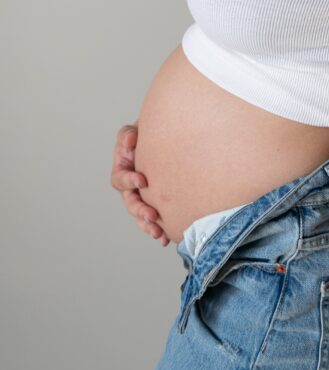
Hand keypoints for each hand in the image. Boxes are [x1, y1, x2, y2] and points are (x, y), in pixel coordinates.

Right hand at [110, 122, 169, 245]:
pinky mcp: (155, 203)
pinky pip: (155, 220)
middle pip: (130, 203)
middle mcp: (131, 187)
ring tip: (158, 233)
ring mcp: (142, 197)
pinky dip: (160, 230)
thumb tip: (130, 141)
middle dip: (140, 210)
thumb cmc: (145, 135)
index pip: (121, 179)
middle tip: (152, 215)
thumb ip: (128, 136)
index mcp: (123, 170)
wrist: (165, 139)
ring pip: (141, 216)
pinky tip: (166, 238)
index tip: (142, 180)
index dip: (129, 180)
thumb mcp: (133, 131)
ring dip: (148, 225)